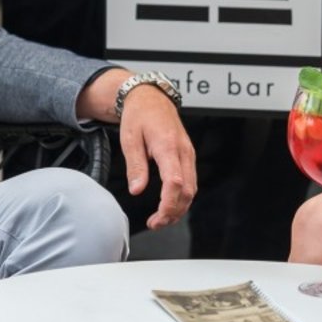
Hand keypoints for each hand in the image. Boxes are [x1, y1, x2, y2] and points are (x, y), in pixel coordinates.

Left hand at [119, 84, 195, 228]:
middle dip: (173, 212)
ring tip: (160, 219)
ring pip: (192, 189)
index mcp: (168, 146)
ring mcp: (188, 154)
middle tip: (155, 223)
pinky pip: (190, 181)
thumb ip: (136, 166)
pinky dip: (182, 197)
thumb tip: (137, 190)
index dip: (169, 204)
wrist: (151, 98)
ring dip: (179, 207)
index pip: (175, 182)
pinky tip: (169, 205)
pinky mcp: (188, 156)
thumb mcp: (129, 139)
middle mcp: (183, 151)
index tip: (158, 217)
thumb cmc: (139, 116)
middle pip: (187, 190)